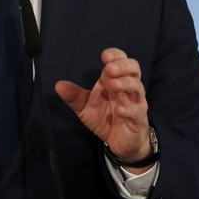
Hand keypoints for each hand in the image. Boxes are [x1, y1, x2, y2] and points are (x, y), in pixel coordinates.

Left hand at [55, 48, 152, 171]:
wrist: (119, 143)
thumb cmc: (105, 120)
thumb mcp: (85, 108)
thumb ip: (74, 96)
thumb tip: (58, 85)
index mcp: (113, 81)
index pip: (120, 60)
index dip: (115, 55)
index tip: (104, 56)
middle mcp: (127, 88)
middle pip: (133, 68)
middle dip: (122, 65)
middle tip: (109, 69)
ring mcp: (135, 102)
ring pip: (137, 86)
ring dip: (125, 83)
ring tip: (113, 85)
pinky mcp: (139, 119)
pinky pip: (137, 111)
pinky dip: (129, 109)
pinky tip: (119, 110)